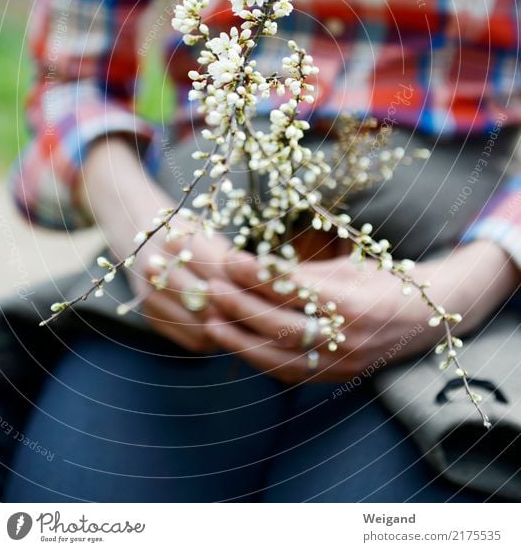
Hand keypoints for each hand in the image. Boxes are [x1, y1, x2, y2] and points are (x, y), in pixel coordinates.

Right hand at [76, 135, 257, 351]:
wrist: (136, 231)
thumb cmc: (186, 234)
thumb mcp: (210, 237)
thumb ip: (234, 262)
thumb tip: (271, 286)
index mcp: (177, 244)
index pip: (222, 275)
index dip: (249, 287)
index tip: (273, 295)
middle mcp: (159, 270)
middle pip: (211, 303)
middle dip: (241, 312)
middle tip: (268, 317)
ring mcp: (150, 296)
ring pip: (201, 326)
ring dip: (229, 329)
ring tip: (251, 325)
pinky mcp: (149, 316)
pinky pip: (190, 340)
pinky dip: (214, 340)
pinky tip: (227, 331)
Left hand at [205, 240, 518, 382]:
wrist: (426, 319)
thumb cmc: (383, 281)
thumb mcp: (347, 266)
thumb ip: (303, 272)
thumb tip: (254, 268)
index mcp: (353, 302)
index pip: (294, 290)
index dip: (258, 276)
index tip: (230, 260)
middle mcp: (347, 338)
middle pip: (282, 326)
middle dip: (241, 307)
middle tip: (212, 287)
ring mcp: (341, 363)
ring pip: (281, 358)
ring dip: (241, 341)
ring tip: (210, 321)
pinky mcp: (335, 378)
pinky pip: (290, 373)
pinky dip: (259, 359)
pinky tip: (235, 344)